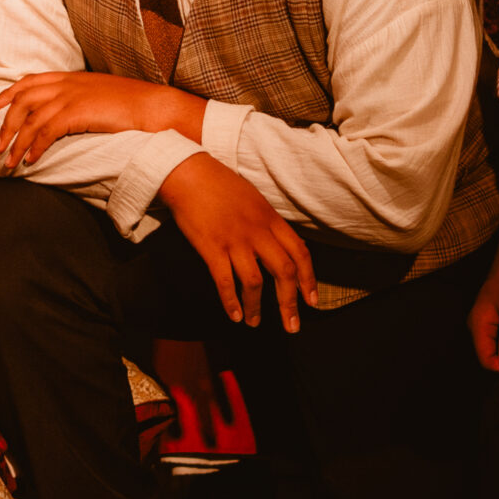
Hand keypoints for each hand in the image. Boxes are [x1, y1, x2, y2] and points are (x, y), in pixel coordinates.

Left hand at [0, 71, 197, 168]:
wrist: (153, 107)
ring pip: (30, 119)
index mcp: (70, 77)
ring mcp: (71, 97)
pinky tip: (31, 161)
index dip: (8, 94)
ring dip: (16, 142)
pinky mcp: (77, 113)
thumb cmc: (132, 105)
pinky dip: (34, 147)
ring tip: (9, 162)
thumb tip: (66, 114)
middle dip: (6, 124)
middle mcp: (66, 84)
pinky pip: (45, 132)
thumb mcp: (99, 95)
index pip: (29, 81)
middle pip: (23, 101)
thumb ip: (79, 98)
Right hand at [160, 152, 315, 331]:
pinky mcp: (211, 247)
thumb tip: (279, 246)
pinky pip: (225, 281)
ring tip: (254, 322)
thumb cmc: (219, 184)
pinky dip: (231, 302)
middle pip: (284, 272)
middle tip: (292, 326)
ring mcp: (234, 240)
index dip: (309, 280)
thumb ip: (267, 223)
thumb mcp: (253, 199)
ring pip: (255, 281)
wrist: (187, 172)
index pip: (299, 252)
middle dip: (290, 303)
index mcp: (270, 218)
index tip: (311, 301)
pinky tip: (234, 315)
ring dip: (257, 307)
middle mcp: (257, 231)